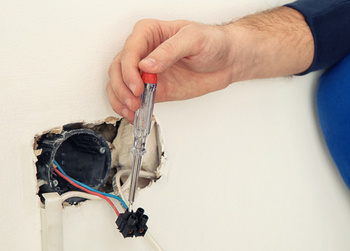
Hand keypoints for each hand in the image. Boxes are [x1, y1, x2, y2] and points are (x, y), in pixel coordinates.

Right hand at [106, 19, 236, 121]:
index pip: (129, 51)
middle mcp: (143, 52)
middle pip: (117, 68)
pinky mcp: (153, 89)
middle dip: (122, 87)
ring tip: (132, 109)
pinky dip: (127, 107)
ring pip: (118, 84)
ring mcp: (146, 72)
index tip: (138, 85)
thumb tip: (147, 65)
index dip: (129, 70)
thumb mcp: (193, 39)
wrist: (227, 61)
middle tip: (135, 100)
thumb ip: (169, 51)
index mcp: (149, 33)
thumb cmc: (213, 42)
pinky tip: (133, 114)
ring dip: (120, 99)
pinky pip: (132, 98)